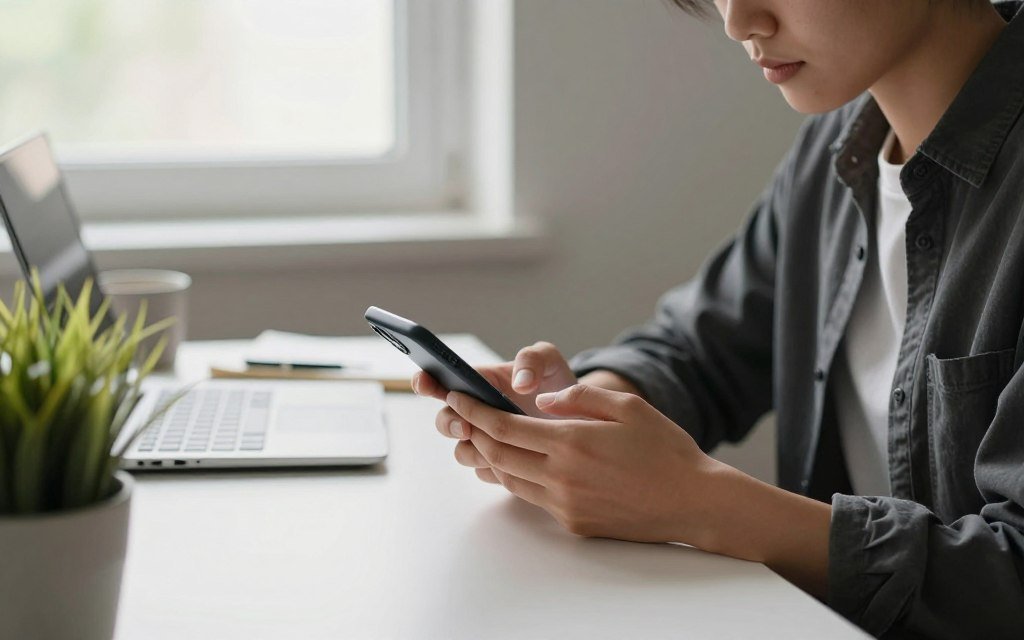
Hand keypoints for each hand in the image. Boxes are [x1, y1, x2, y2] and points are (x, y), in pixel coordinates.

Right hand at [412, 342, 577, 483]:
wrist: (578, 418)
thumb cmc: (555, 384)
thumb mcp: (549, 361)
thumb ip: (532, 359)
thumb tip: (519, 382)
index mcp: (480, 382)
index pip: (442, 380)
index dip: (426, 381)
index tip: (424, 382)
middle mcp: (475, 412)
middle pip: (444, 421)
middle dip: (449, 423)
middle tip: (466, 426)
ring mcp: (484, 440)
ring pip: (462, 451)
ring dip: (474, 451)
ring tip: (498, 449)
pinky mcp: (498, 465)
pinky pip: (484, 472)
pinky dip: (494, 470)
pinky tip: (515, 465)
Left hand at [444, 383, 724, 543]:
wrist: (693, 501)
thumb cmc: (666, 449)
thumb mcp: (628, 407)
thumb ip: (580, 398)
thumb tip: (541, 401)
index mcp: (571, 441)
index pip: (504, 426)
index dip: (474, 411)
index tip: (457, 397)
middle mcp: (561, 475)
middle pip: (497, 453)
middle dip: (474, 431)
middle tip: (462, 415)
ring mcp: (565, 503)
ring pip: (509, 478)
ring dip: (491, 456)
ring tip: (483, 436)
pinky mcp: (573, 521)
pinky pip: (531, 497)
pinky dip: (515, 477)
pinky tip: (517, 463)